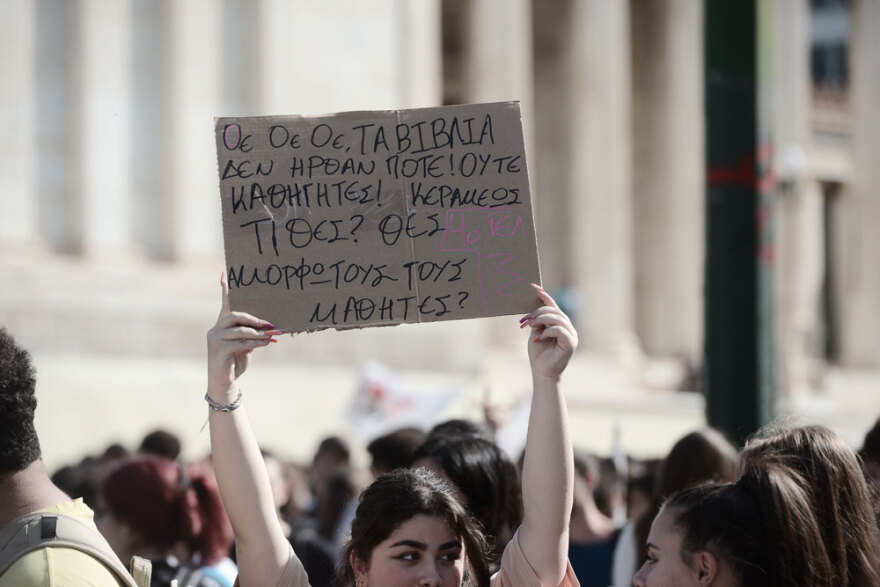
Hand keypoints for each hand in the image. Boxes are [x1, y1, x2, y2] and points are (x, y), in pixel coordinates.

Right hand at [206, 273, 277, 396]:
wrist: (224, 383)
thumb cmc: (235, 363)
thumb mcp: (245, 346)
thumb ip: (251, 335)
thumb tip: (269, 329)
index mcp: (221, 325)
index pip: (224, 304)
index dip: (225, 290)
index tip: (224, 274)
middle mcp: (216, 329)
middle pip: (235, 315)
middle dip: (254, 318)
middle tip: (270, 324)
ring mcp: (216, 339)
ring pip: (240, 330)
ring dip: (259, 333)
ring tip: (272, 335)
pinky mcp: (220, 349)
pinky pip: (241, 342)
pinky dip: (256, 342)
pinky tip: (267, 343)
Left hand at [521, 284, 577, 381]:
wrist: (542, 373)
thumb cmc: (539, 354)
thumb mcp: (535, 332)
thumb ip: (538, 321)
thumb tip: (534, 308)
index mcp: (560, 323)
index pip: (553, 306)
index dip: (544, 296)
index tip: (534, 287)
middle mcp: (568, 327)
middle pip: (554, 311)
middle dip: (538, 312)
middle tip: (525, 321)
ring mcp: (572, 334)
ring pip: (557, 318)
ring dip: (540, 320)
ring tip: (529, 327)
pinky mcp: (571, 343)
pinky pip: (559, 330)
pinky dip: (547, 332)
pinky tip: (538, 339)